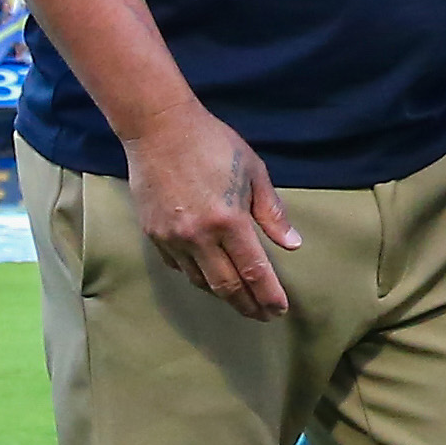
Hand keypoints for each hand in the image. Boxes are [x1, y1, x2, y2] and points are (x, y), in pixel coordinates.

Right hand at [123, 101, 296, 320]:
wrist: (158, 128)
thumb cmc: (213, 144)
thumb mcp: (254, 172)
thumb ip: (272, 212)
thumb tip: (292, 244)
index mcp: (229, 221)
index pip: (254, 271)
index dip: (269, 295)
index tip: (279, 310)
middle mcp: (198, 236)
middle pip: (227, 286)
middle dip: (248, 306)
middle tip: (263, 316)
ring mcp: (172, 238)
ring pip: (200, 281)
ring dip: (223, 295)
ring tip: (241, 300)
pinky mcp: (153, 234)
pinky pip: (178, 267)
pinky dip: (198, 277)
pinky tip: (210, 278)